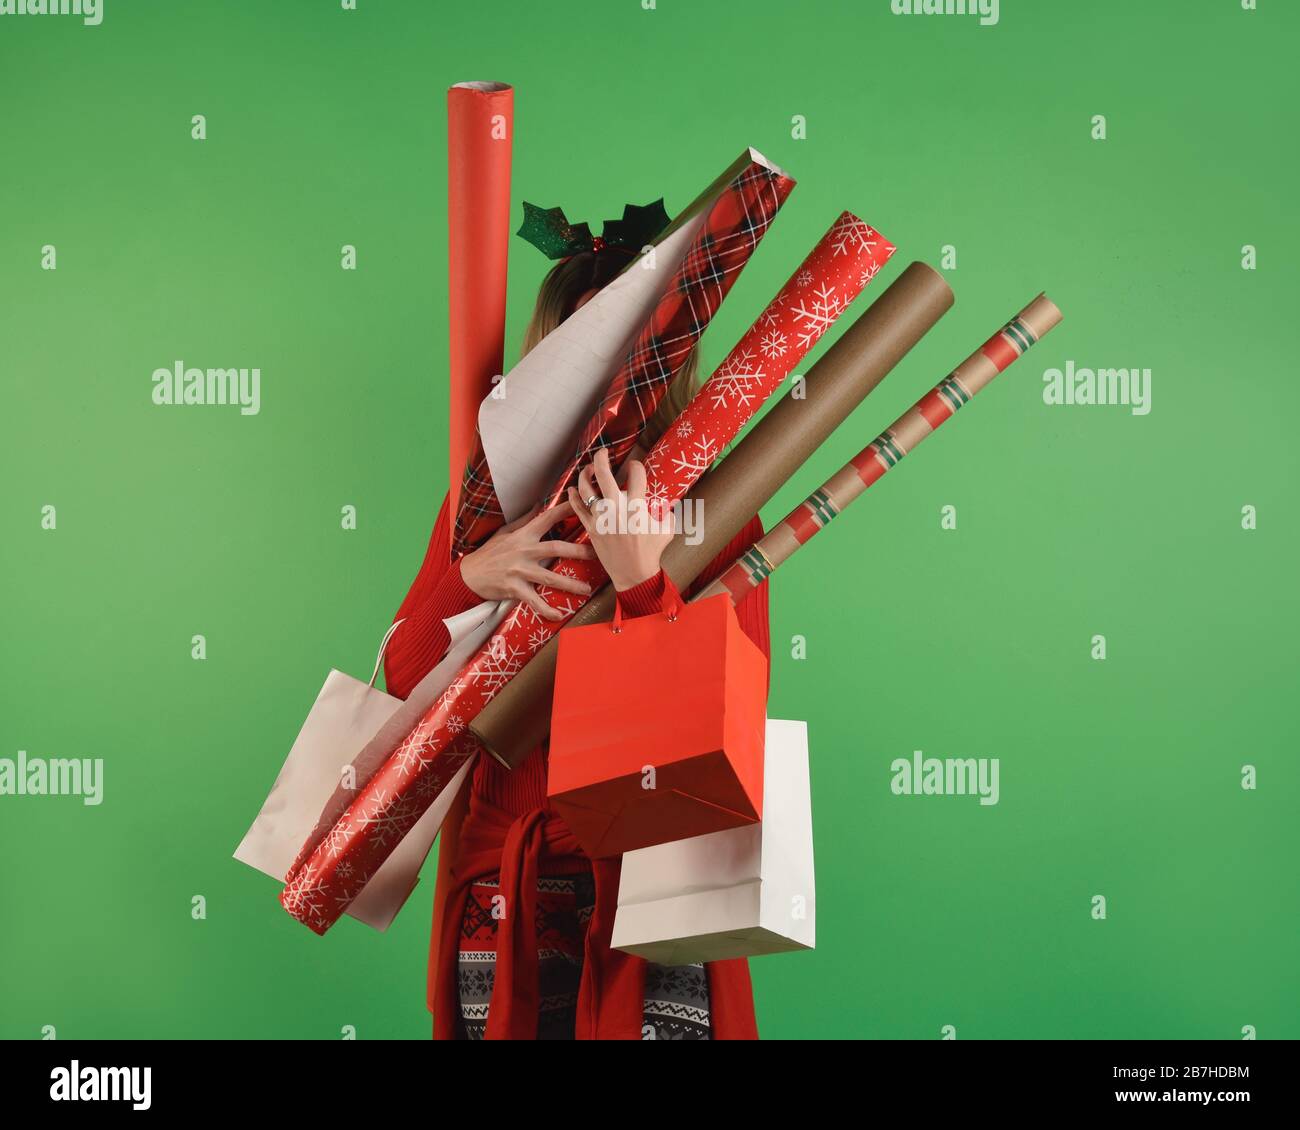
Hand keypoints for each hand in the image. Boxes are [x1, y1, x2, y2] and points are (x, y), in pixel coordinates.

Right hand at [460, 502, 595, 621]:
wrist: (469, 575)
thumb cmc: (489, 553)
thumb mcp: (505, 533)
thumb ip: (524, 521)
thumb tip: (539, 505)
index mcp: (523, 535)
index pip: (547, 518)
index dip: (565, 510)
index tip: (582, 505)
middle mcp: (523, 551)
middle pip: (556, 549)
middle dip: (578, 551)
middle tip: (598, 554)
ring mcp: (519, 571)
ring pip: (550, 577)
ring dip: (570, 584)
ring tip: (587, 589)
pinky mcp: (513, 588)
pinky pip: (533, 600)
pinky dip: (546, 609)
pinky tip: (558, 615)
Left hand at [568, 448, 672, 590]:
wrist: (634, 574)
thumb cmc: (652, 551)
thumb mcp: (667, 528)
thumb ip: (668, 510)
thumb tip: (668, 500)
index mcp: (637, 506)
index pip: (636, 474)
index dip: (636, 466)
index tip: (635, 466)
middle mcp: (617, 509)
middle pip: (604, 474)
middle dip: (602, 457)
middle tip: (603, 451)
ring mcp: (601, 518)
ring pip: (586, 489)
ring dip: (585, 474)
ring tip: (589, 469)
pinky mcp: (591, 528)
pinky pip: (578, 508)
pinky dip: (574, 496)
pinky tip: (574, 488)